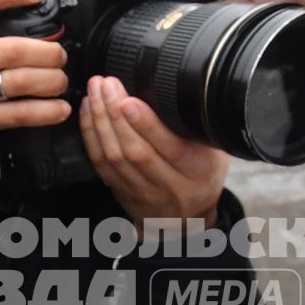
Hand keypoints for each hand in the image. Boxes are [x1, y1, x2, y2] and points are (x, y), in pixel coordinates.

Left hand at [79, 76, 229, 226]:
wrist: (187, 219)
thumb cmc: (202, 175)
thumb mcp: (215, 152)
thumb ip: (200, 128)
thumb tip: (178, 89)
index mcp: (197, 172)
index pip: (170, 149)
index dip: (146, 124)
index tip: (129, 101)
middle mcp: (169, 186)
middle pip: (135, 151)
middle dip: (115, 114)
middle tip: (106, 85)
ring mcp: (142, 192)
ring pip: (114, 157)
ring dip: (100, 121)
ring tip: (95, 91)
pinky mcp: (120, 192)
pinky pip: (100, 163)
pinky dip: (91, 134)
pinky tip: (88, 111)